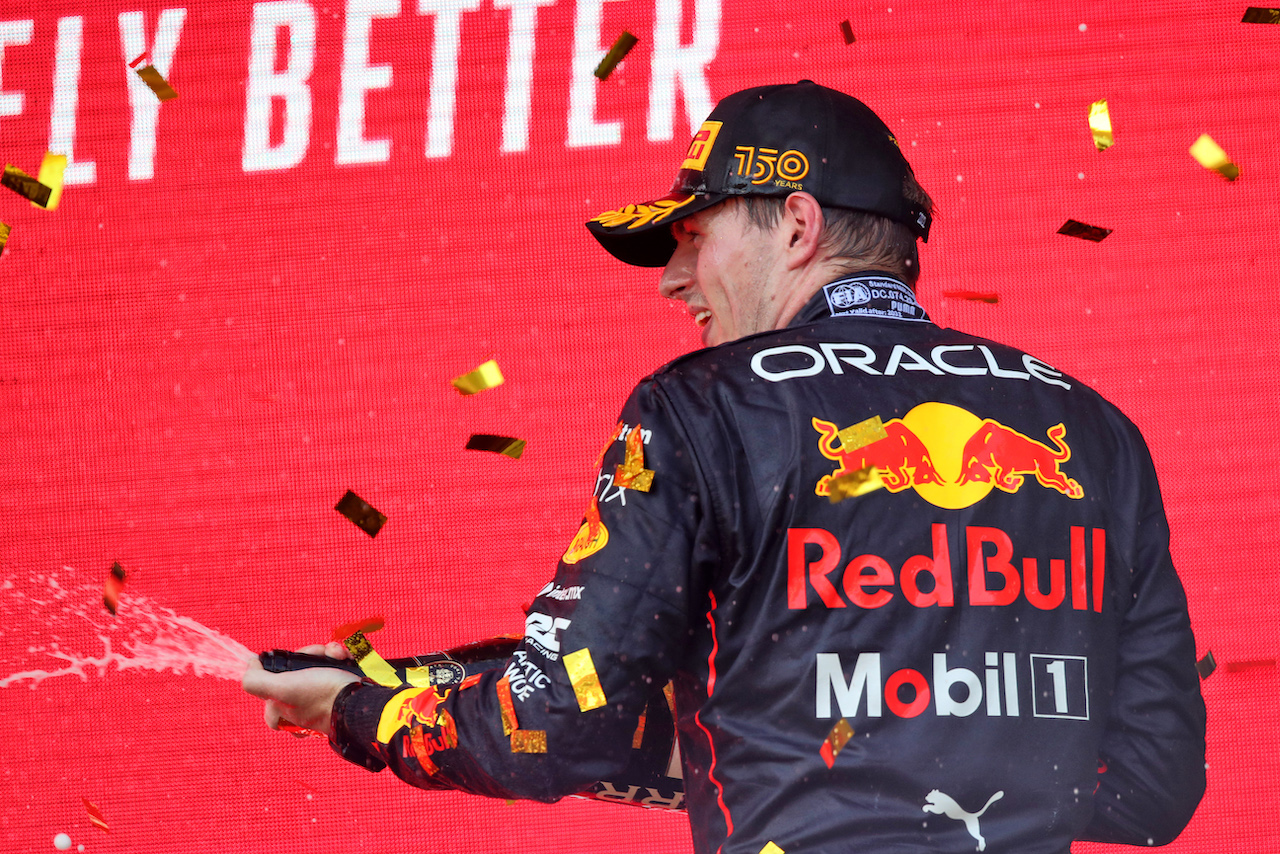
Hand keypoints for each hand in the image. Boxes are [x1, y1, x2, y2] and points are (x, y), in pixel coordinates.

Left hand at [242, 647, 360, 737]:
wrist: (361, 702)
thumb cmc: (321, 697)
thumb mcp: (281, 689)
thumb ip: (255, 681)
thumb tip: (250, 665)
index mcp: (280, 714)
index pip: (272, 680)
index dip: (282, 665)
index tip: (292, 661)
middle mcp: (298, 709)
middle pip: (297, 668)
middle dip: (310, 655)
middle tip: (319, 656)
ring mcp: (320, 701)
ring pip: (316, 665)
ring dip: (327, 654)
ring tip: (336, 656)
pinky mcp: (338, 692)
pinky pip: (334, 668)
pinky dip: (340, 659)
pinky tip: (345, 659)